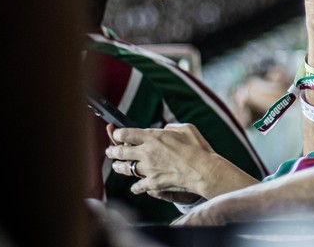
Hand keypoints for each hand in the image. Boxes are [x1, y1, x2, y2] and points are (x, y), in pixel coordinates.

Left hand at [107, 123, 255, 199]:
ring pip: (124, 168)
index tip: (117, 134)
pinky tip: (135, 187)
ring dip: (118, 167)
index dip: (118, 133)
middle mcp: (146, 152)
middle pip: (120, 151)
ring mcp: (148, 169)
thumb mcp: (187, 128)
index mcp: (153, 137)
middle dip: (112, 151)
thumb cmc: (198, 147)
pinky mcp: (152, 183)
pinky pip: (137, 186)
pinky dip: (135, 187)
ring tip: (116, 166)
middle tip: (110, 151)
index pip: (126, 134)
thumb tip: (164, 129)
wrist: (202, 170)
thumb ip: (172, 127)